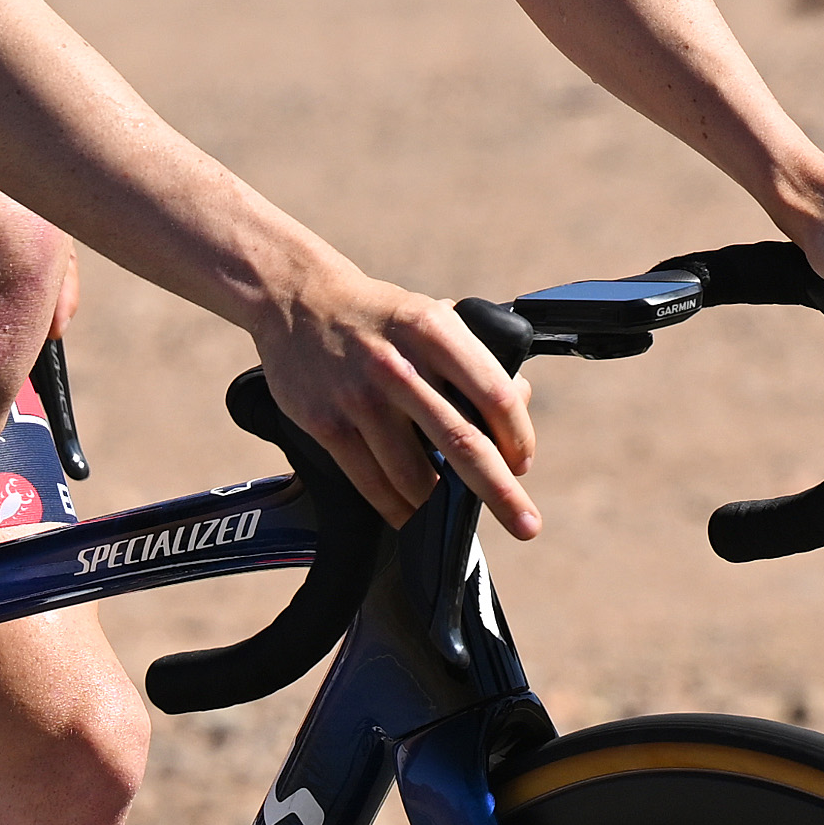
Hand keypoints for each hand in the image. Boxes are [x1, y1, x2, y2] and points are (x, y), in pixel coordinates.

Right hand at [250, 254, 541, 538]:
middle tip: (526, 524)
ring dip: (443, 508)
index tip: (522, 461)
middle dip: (501, 492)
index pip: (494, 394)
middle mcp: (398, 366)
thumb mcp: (430, 315)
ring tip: (456, 517)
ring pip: (415, 476)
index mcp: (432, 331)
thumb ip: (473, 358)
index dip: (518, 437)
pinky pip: (372, 484)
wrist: (297, 299)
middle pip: (462, 443)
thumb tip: (518, 403)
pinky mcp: (327, 425)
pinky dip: (399, 509)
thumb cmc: (378, 315)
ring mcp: (360, 399)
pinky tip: (413, 515)